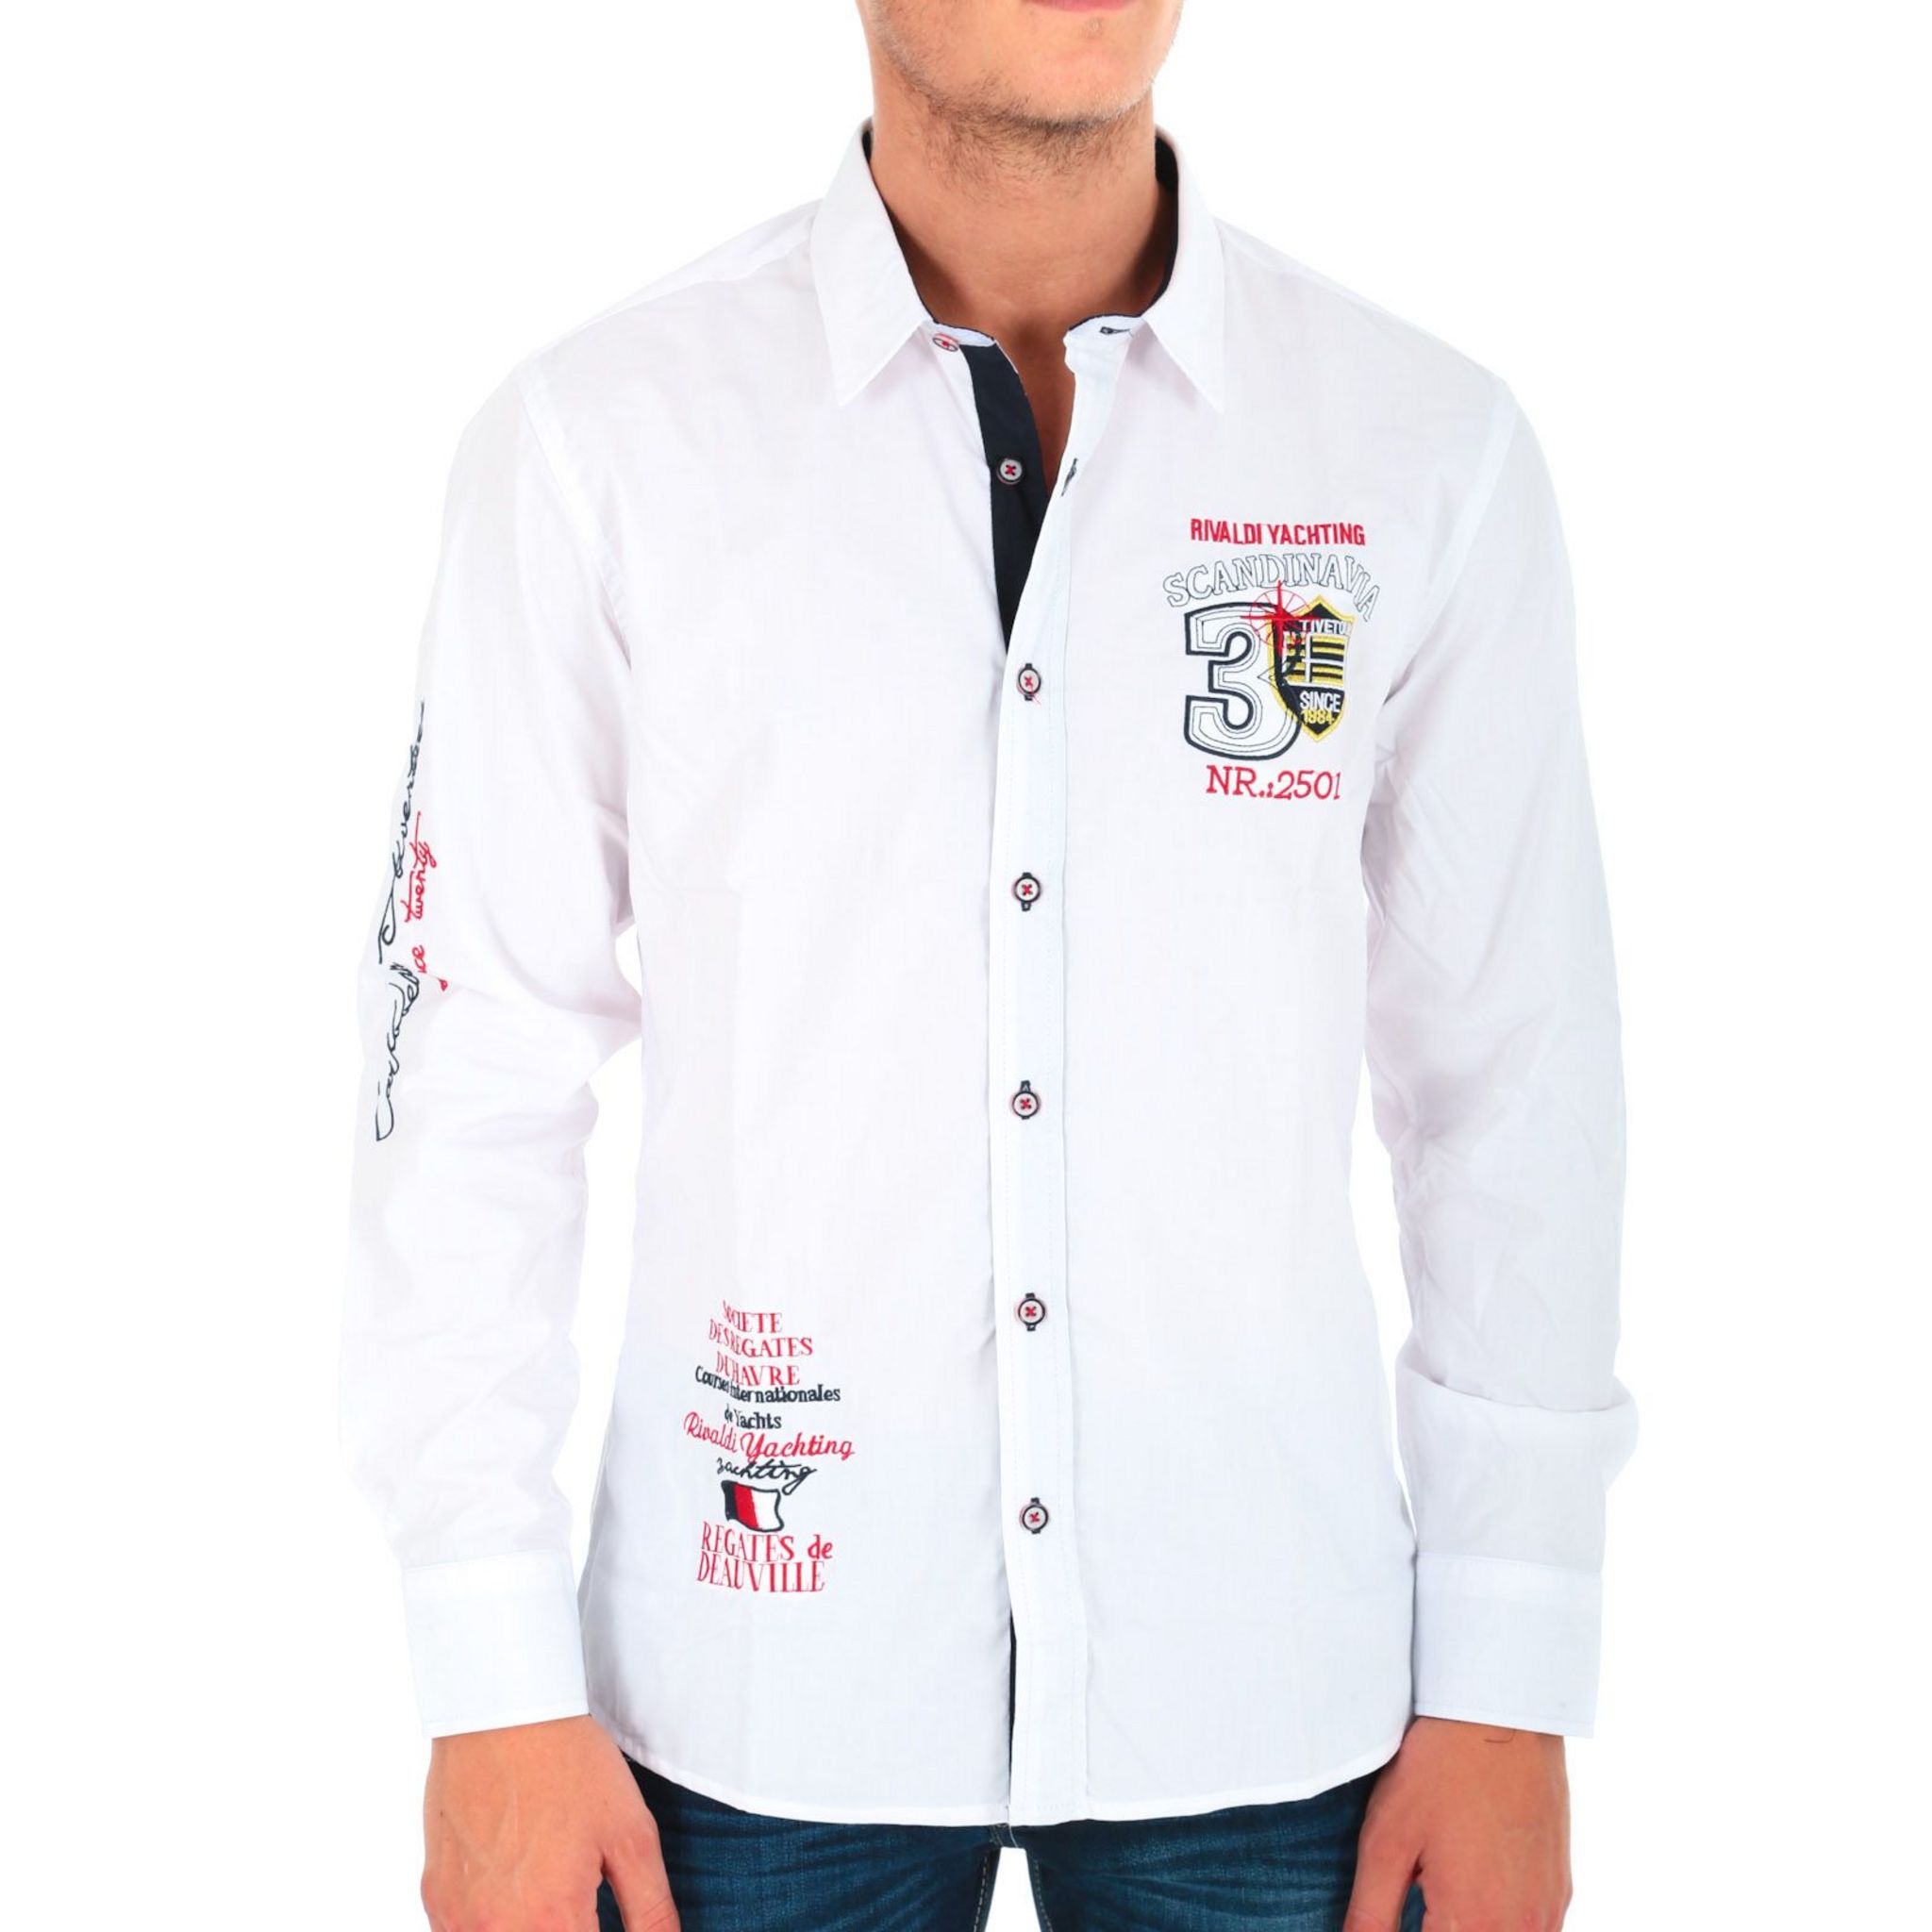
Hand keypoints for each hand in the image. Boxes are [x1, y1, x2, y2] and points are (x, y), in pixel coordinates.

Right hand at [421, 1715, 677, 1931]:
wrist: (503, 1711)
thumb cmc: (569, 1765)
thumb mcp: (632, 1836)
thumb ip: (651, 1911)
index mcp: (553, 1921)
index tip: (600, 1921)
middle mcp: (497, 1930)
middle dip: (564, 1930)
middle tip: (579, 1903)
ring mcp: (458, 1918)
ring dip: (530, 1927)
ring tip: (547, 1892)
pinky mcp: (435, 1898)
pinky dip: (491, 1924)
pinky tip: (514, 1893)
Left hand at [1344, 1717, 1570, 1931]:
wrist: (1503, 1717)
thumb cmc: (1440, 1771)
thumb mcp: (1387, 1842)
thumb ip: (1371, 1915)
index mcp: (1473, 1925)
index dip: (1404, 1930)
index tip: (1409, 1900)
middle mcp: (1521, 1931)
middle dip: (1441, 1926)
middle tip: (1420, 1891)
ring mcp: (1547, 1913)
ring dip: (1468, 1925)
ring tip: (1443, 1888)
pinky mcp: (1560, 1890)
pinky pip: (1531, 1930)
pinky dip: (1499, 1921)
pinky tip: (1474, 1883)